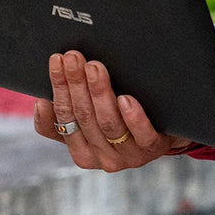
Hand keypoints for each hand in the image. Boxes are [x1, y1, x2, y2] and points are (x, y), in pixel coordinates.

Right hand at [34, 50, 192, 170]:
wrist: (170, 131)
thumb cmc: (125, 119)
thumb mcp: (95, 119)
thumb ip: (71, 111)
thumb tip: (44, 95)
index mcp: (82, 151)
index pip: (60, 122)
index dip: (56, 91)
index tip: (55, 63)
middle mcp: (102, 158)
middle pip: (83, 117)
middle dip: (75, 83)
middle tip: (72, 57)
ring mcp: (128, 155)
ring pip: (108, 123)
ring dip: (99, 92)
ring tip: (94, 67)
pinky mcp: (152, 149)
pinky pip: (141, 135)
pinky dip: (132, 117)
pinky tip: (125, 98)